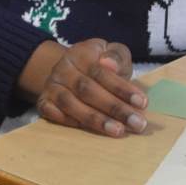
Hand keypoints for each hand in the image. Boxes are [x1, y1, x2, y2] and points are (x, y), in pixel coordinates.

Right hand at [22, 39, 146, 138]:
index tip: (142, 103)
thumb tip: (109, 65)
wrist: (69, 69)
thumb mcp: (112, 53)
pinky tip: (92, 132)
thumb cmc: (99, 64)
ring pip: (71, 105)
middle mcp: (62, 68)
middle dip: (114, 108)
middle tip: (136, 123)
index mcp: (81, 53)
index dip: (122, 88)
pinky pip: (55, 115)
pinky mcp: (43, 102)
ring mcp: (51, 86)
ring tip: (118, 131)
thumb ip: (116, 56)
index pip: (101, 72)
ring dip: (96, 120)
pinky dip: (72, 123)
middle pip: (87, 90)